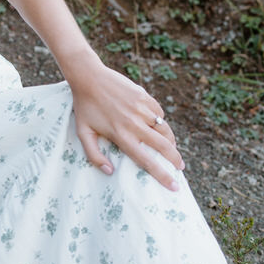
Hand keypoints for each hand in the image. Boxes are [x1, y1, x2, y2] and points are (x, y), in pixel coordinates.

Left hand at [68, 61, 183, 190]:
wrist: (88, 77)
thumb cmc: (84, 107)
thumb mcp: (83, 133)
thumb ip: (94, 155)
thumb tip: (110, 172)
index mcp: (121, 135)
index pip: (147, 161)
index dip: (162, 175)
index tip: (174, 186)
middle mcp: (134, 124)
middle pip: (164, 146)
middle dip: (175, 159)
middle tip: (180, 167)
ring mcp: (141, 109)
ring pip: (165, 129)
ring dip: (171, 141)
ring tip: (171, 148)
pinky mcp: (144, 96)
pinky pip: (159, 112)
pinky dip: (160, 120)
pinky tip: (157, 125)